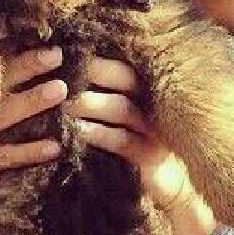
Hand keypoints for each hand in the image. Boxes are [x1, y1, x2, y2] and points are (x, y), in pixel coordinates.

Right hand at [0, 46, 66, 234]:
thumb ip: (2, 99)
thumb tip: (44, 71)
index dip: (20, 54)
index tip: (49, 43)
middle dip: (27, 66)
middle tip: (57, 54)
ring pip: (2, 116)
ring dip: (31, 101)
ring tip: (61, 90)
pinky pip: (3, 157)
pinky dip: (29, 152)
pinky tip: (55, 147)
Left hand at [66, 56, 217, 234]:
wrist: (170, 187)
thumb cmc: (139, 147)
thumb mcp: (128, 119)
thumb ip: (109, 96)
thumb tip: (69, 75)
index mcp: (148, 89)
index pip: (124, 63)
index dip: (98, 55)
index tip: (68, 47)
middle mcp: (154, 104)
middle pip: (125, 78)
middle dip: (94, 70)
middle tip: (63, 65)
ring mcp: (154, 129)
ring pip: (121, 107)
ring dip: (90, 102)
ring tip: (62, 101)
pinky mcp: (149, 155)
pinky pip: (121, 140)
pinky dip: (97, 134)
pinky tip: (76, 131)